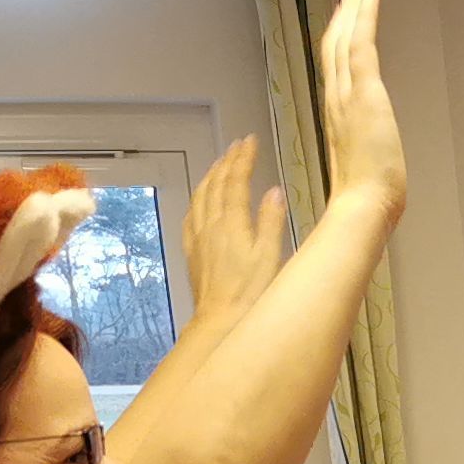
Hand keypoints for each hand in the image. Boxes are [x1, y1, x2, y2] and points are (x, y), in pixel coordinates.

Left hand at [181, 137, 286, 318]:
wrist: (221, 322)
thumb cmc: (253, 294)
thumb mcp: (271, 258)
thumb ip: (271, 221)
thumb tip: (273, 190)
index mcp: (233, 223)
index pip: (236, 181)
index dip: (243, 159)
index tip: (250, 141)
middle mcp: (212, 224)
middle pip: (216, 184)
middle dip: (227, 161)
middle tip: (238, 145)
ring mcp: (199, 237)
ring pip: (201, 196)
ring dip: (211, 175)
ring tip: (220, 162)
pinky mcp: (193, 251)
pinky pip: (191, 216)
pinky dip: (198, 199)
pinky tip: (201, 198)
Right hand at [317, 0, 405, 214]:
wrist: (364, 206)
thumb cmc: (366, 198)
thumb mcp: (364, 169)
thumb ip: (365, 155)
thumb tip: (373, 162)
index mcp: (336, 116)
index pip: (334, 69)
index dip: (337, 41)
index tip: (342, 20)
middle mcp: (336, 99)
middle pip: (334, 45)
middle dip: (342, 14)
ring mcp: (347, 92)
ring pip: (345, 37)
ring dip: (353, 6)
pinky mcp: (364, 90)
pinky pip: (362, 41)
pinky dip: (365, 13)